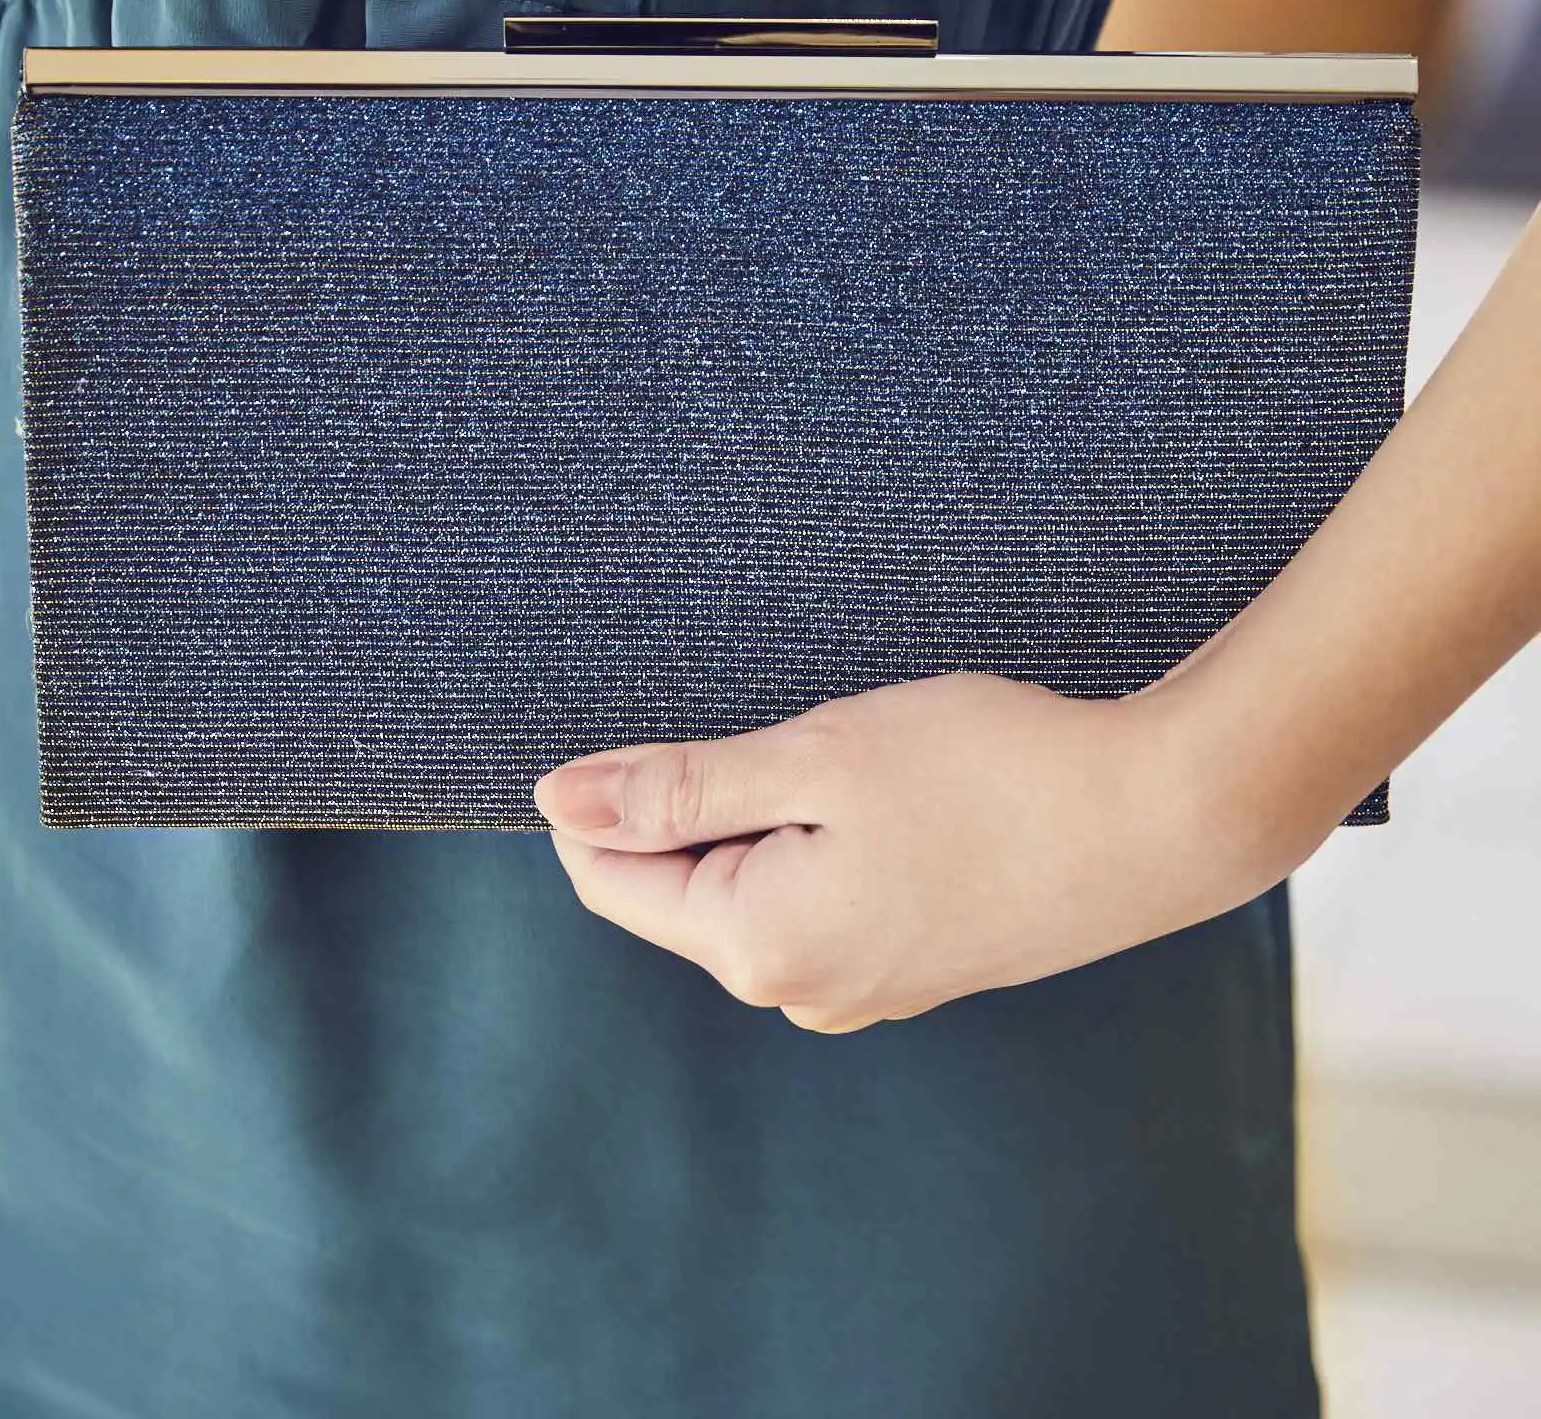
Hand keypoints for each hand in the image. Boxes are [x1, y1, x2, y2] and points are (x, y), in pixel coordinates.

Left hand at [533, 669, 1319, 1033]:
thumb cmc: (986, 773)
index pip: (611, 880)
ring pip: (753, 888)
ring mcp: (862, 990)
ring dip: (763, 816)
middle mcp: (800, 991)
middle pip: (681, 889)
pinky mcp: (913, 967)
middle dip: (694, 803)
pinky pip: (816, 902)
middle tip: (774, 724)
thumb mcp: (814, 758)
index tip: (647, 719)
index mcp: (758, 944)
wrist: (1156, 821)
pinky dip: (817, 842)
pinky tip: (879, 792)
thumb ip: (678, 787)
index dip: (605, 795)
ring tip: (840, 753)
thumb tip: (554, 801)